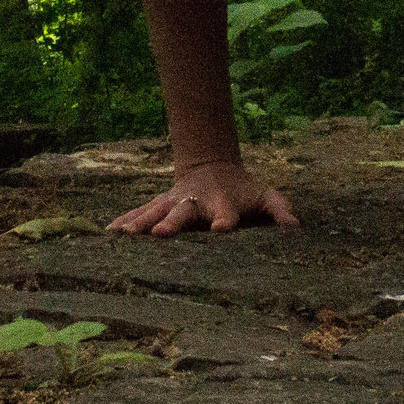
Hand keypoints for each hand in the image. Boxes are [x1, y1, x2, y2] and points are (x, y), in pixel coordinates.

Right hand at [109, 159, 300, 235]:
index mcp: (223, 203)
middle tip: (159, 235)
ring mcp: (175, 201)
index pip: (226, 213)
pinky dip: (125, 220)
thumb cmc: (243, 190)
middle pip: (183, 213)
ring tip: (123, 236)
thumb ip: (280, 210)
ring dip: (140, 223)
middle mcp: (196, 202)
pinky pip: (140, 212)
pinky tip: (108, 232)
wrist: (214, 167)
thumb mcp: (266, 196)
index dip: (225, 221)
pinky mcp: (161, 204)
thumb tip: (295, 227)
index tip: (221, 230)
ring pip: (155, 212)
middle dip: (171, 224)